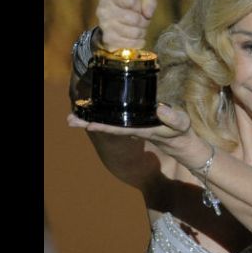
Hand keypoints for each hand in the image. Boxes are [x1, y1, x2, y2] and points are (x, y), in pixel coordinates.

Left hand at [67, 104, 208, 166]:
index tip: (89, 124)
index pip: (120, 128)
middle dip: (89, 123)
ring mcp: (132, 127)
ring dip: (91, 120)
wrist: (181, 144)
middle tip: (69, 120)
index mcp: (143, 129)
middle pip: (108, 126)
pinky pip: (113, 120)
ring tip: (72, 116)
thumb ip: (172, 117)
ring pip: (108, 123)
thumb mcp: (181, 124)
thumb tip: (159, 108)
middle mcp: (133, 129)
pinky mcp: (132, 123)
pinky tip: (92, 112)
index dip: (105, 126)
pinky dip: (102, 117)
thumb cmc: (181, 133)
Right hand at [96, 0, 156, 50]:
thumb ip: (149, 2)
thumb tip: (148, 14)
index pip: (133, 2)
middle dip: (144, 22)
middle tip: (144, 22)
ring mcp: (104, 26)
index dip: (141, 7)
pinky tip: (137, 38)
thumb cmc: (128, 8)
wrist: (114, 23)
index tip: (139, 9)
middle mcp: (103, 11)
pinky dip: (139, 42)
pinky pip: (131, 43)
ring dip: (142, 32)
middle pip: (135, 19)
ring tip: (140, 29)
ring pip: (135, 32)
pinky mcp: (109, 40)